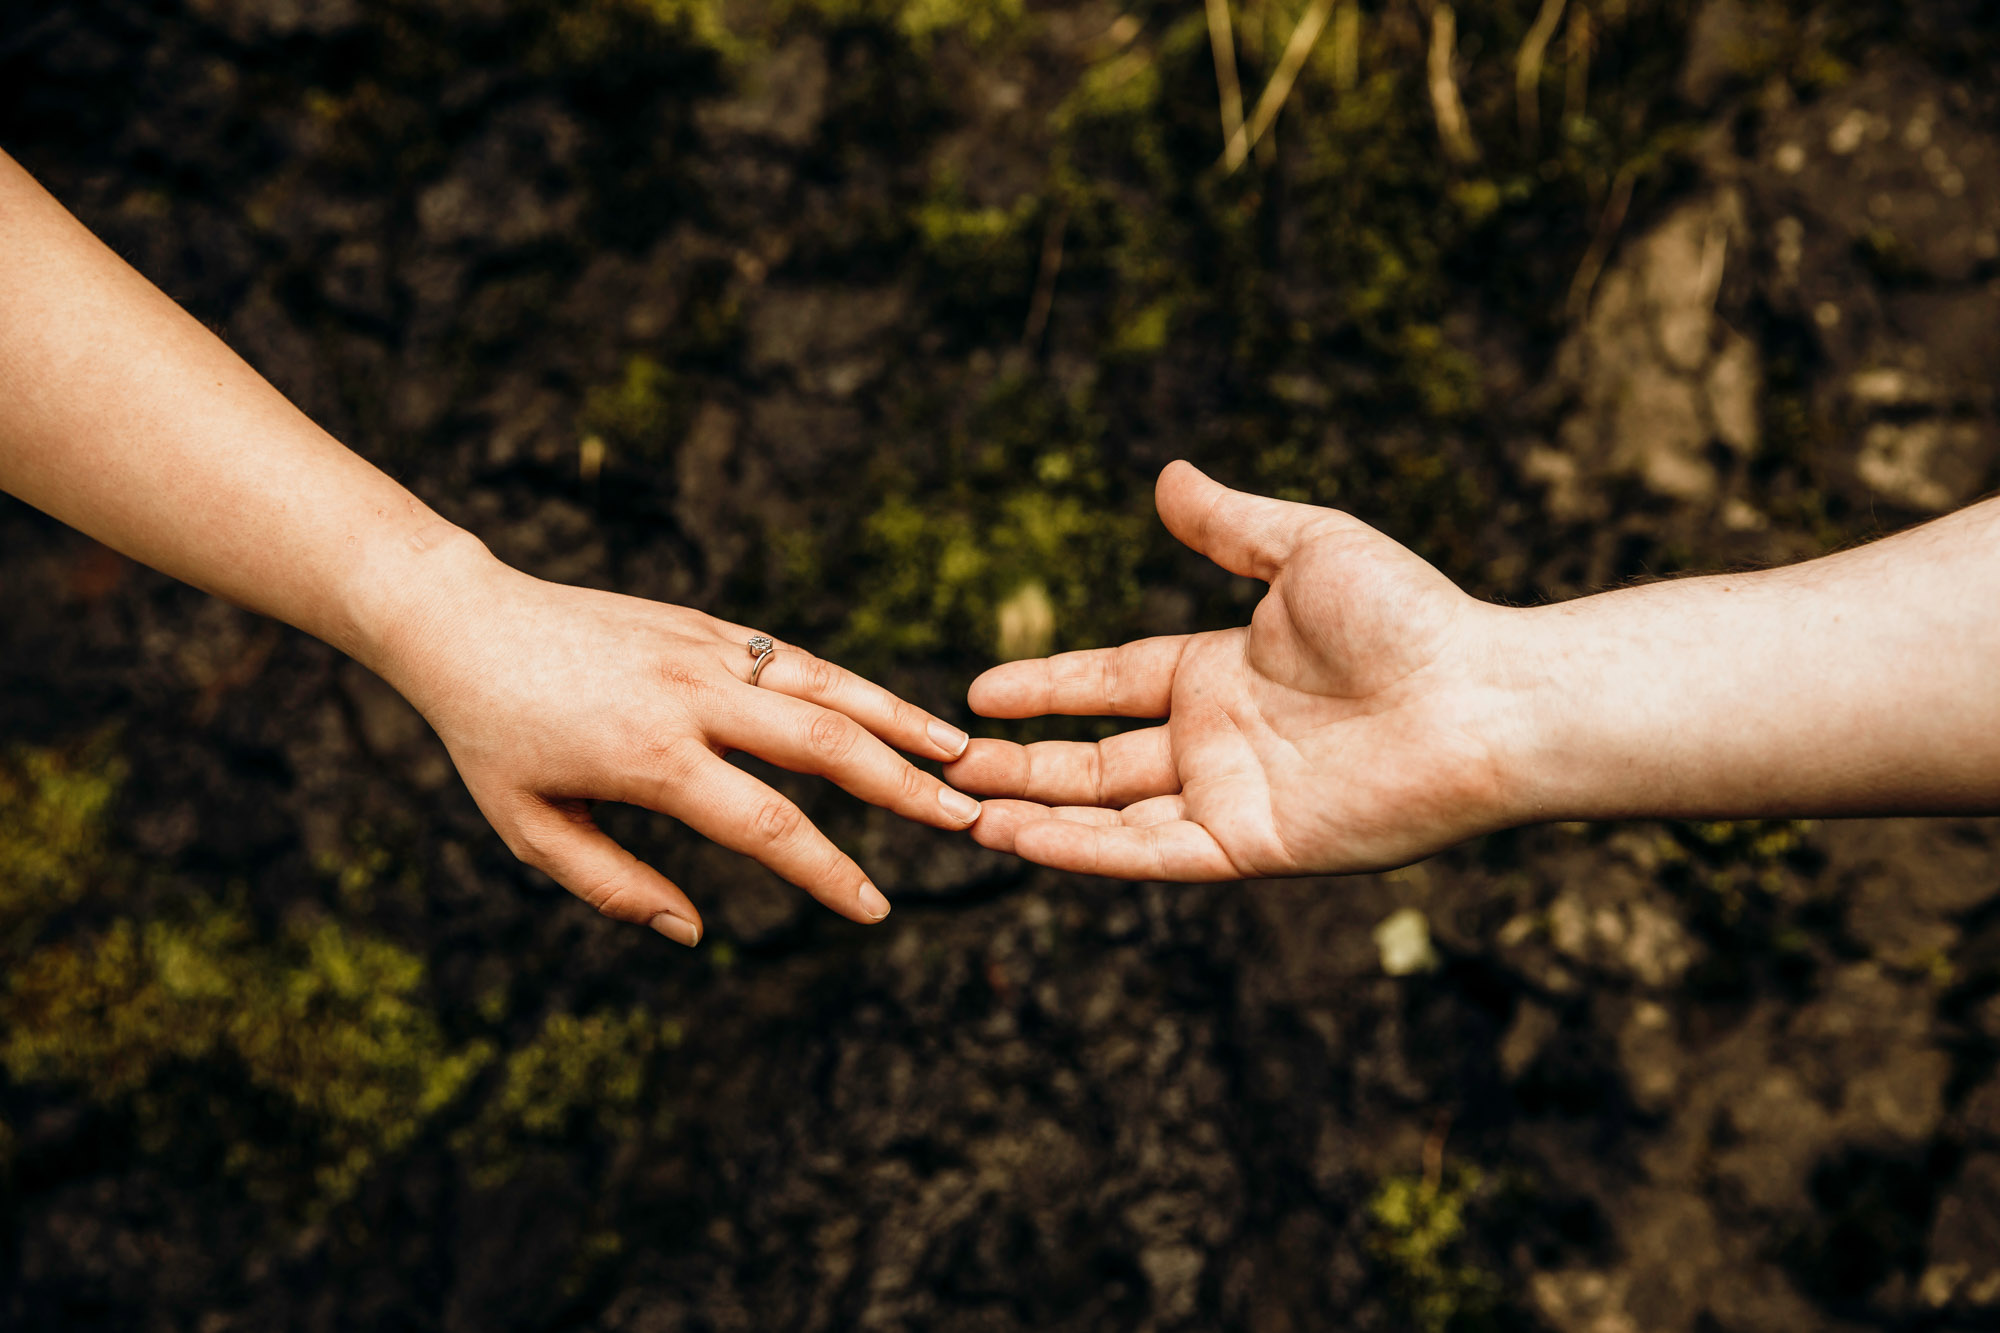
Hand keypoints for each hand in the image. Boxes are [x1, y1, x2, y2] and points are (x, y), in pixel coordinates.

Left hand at [378, 544, 981, 942]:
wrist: (463, 621)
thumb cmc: (491, 737)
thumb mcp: (530, 829)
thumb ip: (615, 886)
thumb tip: (695, 933)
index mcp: (652, 759)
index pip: (769, 826)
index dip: (830, 874)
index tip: (876, 909)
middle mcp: (692, 697)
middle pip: (826, 744)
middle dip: (903, 788)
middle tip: (964, 819)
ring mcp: (706, 650)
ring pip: (826, 685)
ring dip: (899, 720)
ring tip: (959, 753)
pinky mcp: (705, 623)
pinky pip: (794, 657)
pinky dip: (851, 685)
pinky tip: (889, 712)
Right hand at [946, 462, 1530, 879]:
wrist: (1482, 696)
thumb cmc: (1411, 617)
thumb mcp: (1305, 549)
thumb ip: (1229, 525)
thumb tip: (1165, 479)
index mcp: (1222, 674)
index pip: (1111, 683)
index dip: (1045, 686)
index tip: (978, 690)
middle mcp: (1217, 741)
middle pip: (1094, 759)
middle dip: (1018, 762)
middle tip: (944, 762)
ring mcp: (1229, 797)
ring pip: (1107, 814)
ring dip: (1032, 814)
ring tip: (958, 810)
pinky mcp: (1249, 846)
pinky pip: (1148, 855)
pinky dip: (1081, 852)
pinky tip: (1019, 839)